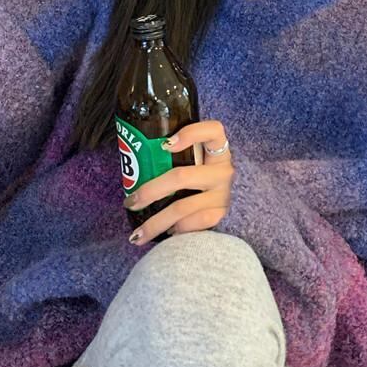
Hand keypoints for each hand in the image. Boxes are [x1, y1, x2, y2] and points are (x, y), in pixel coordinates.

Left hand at [125, 119, 233, 247]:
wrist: (235, 209)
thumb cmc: (204, 183)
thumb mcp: (198, 165)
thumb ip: (178, 160)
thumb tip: (135, 166)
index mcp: (217, 151)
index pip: (213, 131)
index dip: (190, 134)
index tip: (164, 145)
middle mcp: (222, 171)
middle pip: (181, 177)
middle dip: (150, 191)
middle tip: (131, 202)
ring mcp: (223, 194)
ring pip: (182, 207)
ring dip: (156, 223)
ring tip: (138, 234)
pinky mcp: (222, 215)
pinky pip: (194, 223)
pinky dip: (178, 230)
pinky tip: (167, 234)